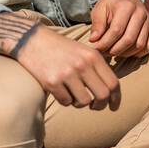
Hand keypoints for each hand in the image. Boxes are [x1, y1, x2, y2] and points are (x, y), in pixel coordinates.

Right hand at [0, 9, 118, 107]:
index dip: (116, 98)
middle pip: (103, 95)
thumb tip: (111, 90)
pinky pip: (66, 102)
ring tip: (74, 95)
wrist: (32, 40)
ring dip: (80, 103)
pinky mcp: (52, 82)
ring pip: (84, 101)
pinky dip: (65, 101)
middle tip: (95, 106)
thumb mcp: (83, 50)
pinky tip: (61, 91)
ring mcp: (67, 74)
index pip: (113, 82)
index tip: (114, 106)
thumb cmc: (61, 48)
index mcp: (93, 56)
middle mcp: (83, 65)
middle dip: (101, 105)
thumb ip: (97, 66)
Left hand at [88, 0, 148, 58]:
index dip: (105, 43)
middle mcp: (140, 13)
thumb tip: (94, 40)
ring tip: (114, 52)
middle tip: (104, 52)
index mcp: (126, 6)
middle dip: (115, 50)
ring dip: (126, 53)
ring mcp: (148, 21)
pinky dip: (139, 53)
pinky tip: (127, 51)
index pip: (116, 30)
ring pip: (140, 45)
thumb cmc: (110, 4)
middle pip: (129, 39)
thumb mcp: (99, 9)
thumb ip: (97, 24)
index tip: (96, 48)